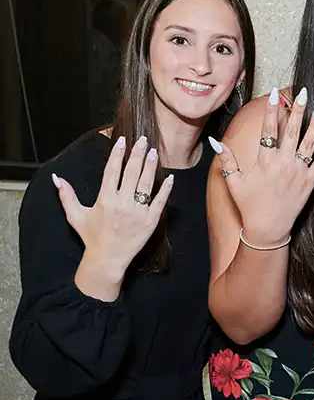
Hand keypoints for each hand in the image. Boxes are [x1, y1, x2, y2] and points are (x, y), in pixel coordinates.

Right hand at [52, 135, 173, 272]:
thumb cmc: (91, 237)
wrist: (107, 259)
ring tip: (154, 153)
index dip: (117, 154)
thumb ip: (66, 195)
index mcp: (105, 200)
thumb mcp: (75, 216)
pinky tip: (170, 178)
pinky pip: (159, 202)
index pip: (112, 171)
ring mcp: (138, 212)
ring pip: (146, 184)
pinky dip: (165, 190)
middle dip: (137, 154)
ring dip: (150, 167)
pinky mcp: (150, 221)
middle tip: (143, 140)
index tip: (122, 140)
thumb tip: (56, 178)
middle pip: (131, 173)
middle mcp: (122, 203)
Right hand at [210, 88, 313, 246]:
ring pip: (309, 143)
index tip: (275, 94)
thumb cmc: (249, 205)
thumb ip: (227, 160)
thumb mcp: (234, 182)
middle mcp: (283, 163)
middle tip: (303, 92)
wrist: (268, 229)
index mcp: (265, 161)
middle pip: (291, 131)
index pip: (268, 130)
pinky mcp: (310, 182)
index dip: (272, 111)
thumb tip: (215, 141)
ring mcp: (299, 172)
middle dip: (297, 110)